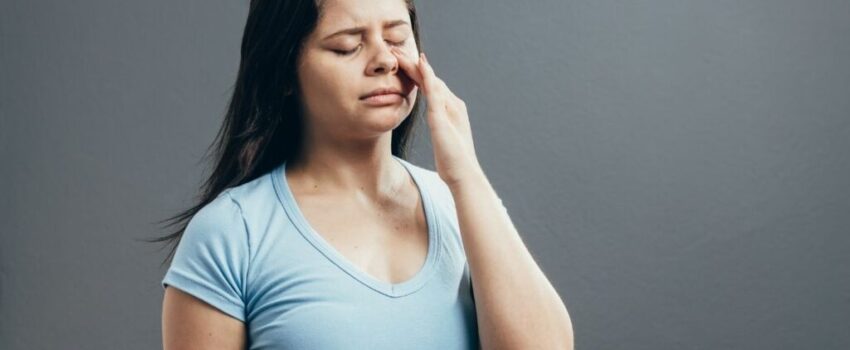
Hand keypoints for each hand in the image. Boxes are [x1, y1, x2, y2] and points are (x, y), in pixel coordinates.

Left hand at [390, 47, 484, 187]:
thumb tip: (437, 130)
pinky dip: (427, 75)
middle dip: (415, 65)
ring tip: (401, 53)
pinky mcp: (442, 115)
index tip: (404, 65)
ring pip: (431, 80)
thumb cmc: (453, 163)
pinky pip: (433, 90)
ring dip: (417, 65)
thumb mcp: (443, 142)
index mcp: (452, 111)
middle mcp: (453, 106)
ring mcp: (449, 109)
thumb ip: (440, 131)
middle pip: (431, 80)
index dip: (419, 75)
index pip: (433, 88)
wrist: (464, 174)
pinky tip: (419, 64)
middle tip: (397, 52)